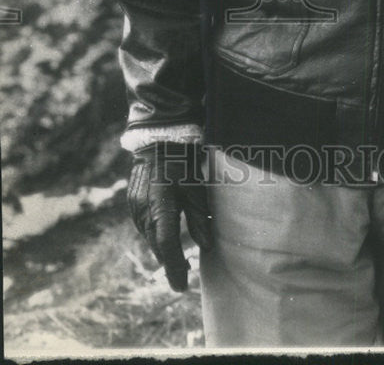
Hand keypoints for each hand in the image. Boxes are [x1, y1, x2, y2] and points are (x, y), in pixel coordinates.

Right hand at [127, 140, 212, 290]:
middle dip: (170, 264)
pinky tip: (165, 242)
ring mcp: (135, 208)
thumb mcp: (195, 188)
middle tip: (182, 279)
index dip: (175, 268)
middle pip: (157, 245)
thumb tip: (206, 246)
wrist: (158, 141)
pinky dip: (156, 237)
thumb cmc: (182, 163)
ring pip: (150, 238)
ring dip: (162, 251)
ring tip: (177, 264)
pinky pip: (145, 228)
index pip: (167, 245)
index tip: (181, 286)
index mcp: (161, 205)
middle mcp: (144, 210)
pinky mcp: (133, 205)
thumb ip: (199, 218)